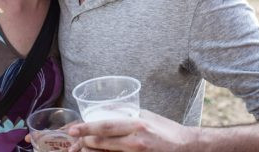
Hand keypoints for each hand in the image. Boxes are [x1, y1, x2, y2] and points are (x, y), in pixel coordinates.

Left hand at [68, 110, 197, 151]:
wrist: (186, 147)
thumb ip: (125, 114)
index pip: (105, 126)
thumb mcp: (145, 115)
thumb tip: (105, 111)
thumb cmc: (165, 129)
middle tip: (72, 143)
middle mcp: (135, 141)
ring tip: (80, 150)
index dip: (86, 128)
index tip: (72, 129)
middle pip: (102, 143)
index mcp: (136, 125)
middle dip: (84, 143)